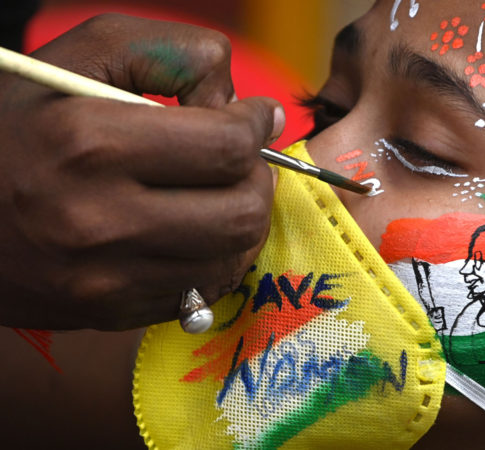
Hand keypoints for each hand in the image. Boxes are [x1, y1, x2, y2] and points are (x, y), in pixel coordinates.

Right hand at [0, 14, 282, 329]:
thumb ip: (169, 53)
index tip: (255, 117)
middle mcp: (99, 219)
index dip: (256, 126)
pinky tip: (197, 232)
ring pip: (231, 258)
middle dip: (258, 179)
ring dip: (244, 221)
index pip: (227, 146)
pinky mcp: (109, 312)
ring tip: (222, 194)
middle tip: (242, 162)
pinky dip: (216, 259)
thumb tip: (241, 101)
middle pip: (241, 212)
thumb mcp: (80, 57)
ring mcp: (104, 277)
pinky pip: (202, 292)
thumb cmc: (17, 124)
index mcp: (90, 143)